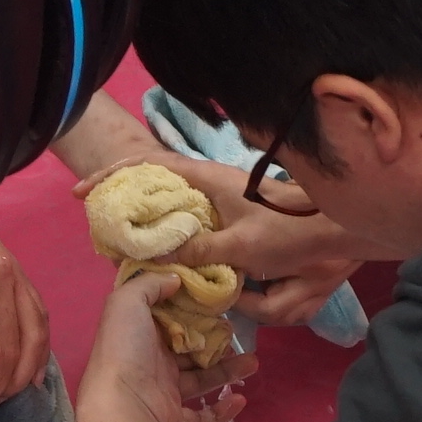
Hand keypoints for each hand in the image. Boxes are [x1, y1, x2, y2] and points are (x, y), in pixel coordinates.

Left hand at [0, 196, 48, 400]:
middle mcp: (6, 278)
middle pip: (19, 347)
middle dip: (5, 384)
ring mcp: (17, 270)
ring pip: (38, 331)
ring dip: (27, 368)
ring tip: (8, 393)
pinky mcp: (18, 267)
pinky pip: (38, 311)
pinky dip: (38, 343)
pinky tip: (29, 365)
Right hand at [77, 155, 362, 329]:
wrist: (339, 231)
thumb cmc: (292, 233)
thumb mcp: (241, 246)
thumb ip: (198, 250)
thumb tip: (157, 254)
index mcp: (208, 179)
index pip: (149, 167)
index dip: (113, 176)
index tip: (83, 193)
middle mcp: (212, 183)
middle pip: (155, 183)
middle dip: (124, 199)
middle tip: (100, 223)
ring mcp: (223, 198)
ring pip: (173, 203)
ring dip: (147, 218)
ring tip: (123, 242)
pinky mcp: (233, 216)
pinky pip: (191, 219)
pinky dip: (171, 232)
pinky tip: (163, 254)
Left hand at [86, 272, 254, 421]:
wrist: (122, 406)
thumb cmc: (125, 349)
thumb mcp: (128, 302)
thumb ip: (150, 283)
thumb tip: (176, 278)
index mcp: (140, 334)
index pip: (170, 318)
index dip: (192, 309)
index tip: (218, 301)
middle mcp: (150, 362)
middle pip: (189, 349)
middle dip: (216, 341)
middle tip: (238, 334)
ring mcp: (161, 392)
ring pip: (200, 380)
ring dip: (227, 371)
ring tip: (253, 362)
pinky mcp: (172, 419)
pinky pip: (201, 417)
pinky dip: (221, 411)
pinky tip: (239, 400)